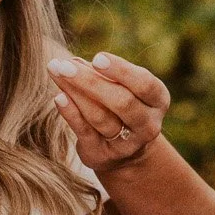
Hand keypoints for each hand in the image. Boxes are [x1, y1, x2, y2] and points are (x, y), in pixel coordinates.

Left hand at [48, 52, 169, 173]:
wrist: (125, 152)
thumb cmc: (120, 105)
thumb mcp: (121, 87)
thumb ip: (100, 73)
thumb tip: (73, 63)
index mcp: (158, 100)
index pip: (144, 84)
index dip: (121, 70)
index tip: (97, 58)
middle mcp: (148, 125)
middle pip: (121, 102)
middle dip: (90, 81)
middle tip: (64, 64)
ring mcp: (127, 144)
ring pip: (100, 117)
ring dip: (75, 92)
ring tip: (56, 73)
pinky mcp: (103, 156)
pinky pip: (85, 132)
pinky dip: (71, 113)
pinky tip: (59, 97)